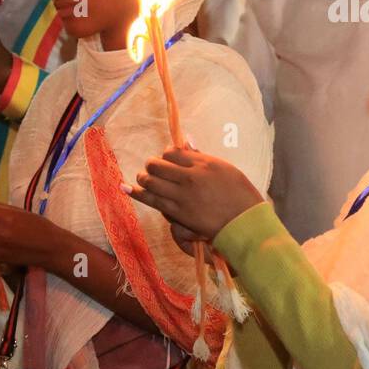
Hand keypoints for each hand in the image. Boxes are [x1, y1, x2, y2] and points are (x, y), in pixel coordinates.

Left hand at [127, 148, 264, 241]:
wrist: (244, 221)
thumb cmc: (240, 194)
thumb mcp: (225, 168)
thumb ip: (203, 158)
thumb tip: (186, 146)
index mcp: (203, 163)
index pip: (172, 152)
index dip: (167, 155)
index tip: (168, 159)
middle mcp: (189, 176)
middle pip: (158, 164)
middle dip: (152, 165)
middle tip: (153, 168)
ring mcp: (181, 195)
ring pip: (151, 181)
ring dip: (144, 178)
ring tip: (142, 178)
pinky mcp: (177, 212)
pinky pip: (151, 199)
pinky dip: (136, 192)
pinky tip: (125, 187)